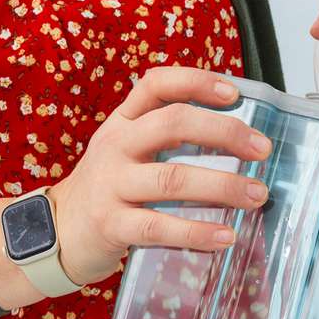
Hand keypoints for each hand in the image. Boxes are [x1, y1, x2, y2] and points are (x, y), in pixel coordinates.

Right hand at [0, 67, 272, 307]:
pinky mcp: (111, 225)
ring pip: (171, 179)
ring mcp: (111, 185)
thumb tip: (240, 140)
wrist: (57, 231)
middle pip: (172, 124)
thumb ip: (168, 139)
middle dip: (224, 133)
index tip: (235, 94)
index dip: (196, 82)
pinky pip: (159, 227)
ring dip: (222, 186)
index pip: (157, 84)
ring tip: (256, 194)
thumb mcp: (127, 150)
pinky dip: (197, 231)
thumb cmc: (108, 187)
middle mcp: (115, 145)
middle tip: (262, 149)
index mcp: (123, 121)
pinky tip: (225, 236)